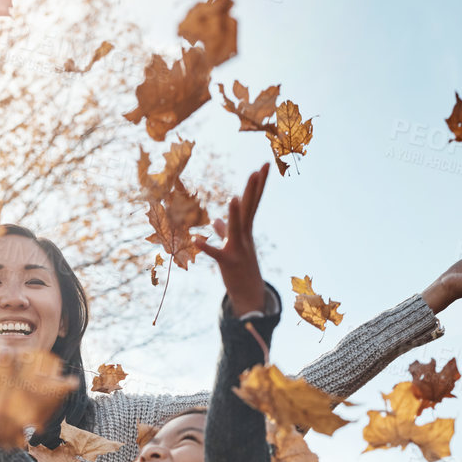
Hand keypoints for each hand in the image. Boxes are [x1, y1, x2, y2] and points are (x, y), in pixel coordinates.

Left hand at [192, 163, 269, 316]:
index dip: (258, 184)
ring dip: (235, 214)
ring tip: (233, 197)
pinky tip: (196, 239)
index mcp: (246, 230)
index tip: (265, 165)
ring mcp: (238, 249)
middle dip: (254, 189)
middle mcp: (245, 236)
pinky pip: (216, 254)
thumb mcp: (233, 247)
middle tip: (260, 169)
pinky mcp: (228, 263)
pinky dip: (207, 247)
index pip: (253, 202)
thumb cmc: (241, 269)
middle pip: (250, 209)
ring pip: (237, 228)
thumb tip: (215, 221)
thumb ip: (224, 232)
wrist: (250, 296)